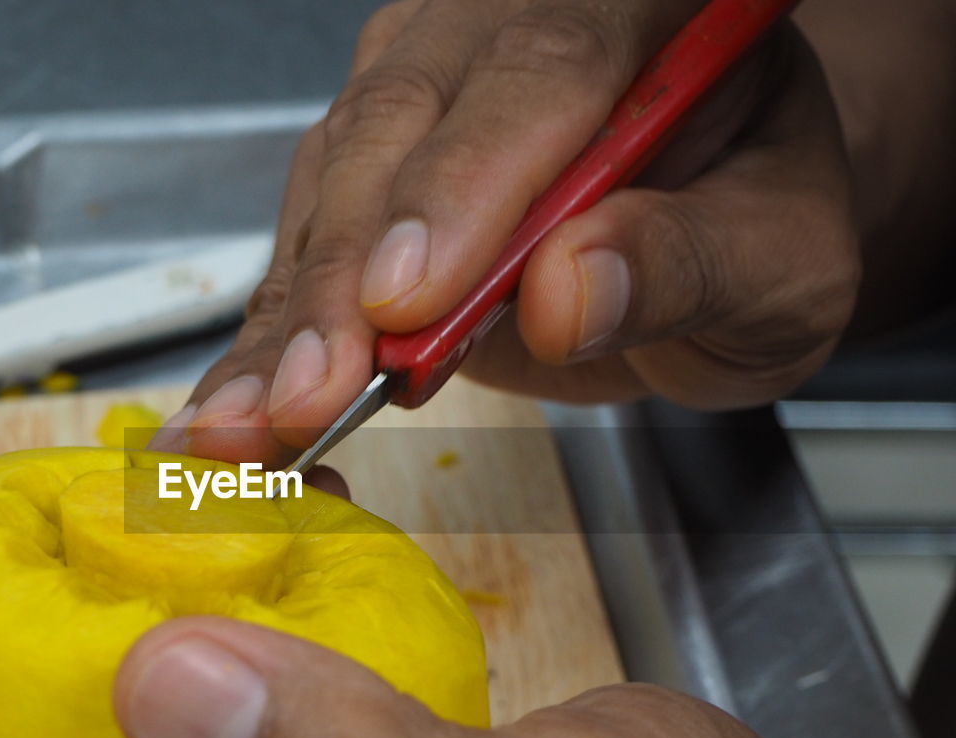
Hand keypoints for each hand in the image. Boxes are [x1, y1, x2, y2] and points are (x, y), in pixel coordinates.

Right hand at [149, 0, 859, 465]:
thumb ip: (688, 265)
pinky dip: (269, 342)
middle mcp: (507, 30)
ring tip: (250, 422)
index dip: (463, 186)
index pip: (543, 68)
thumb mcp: (779, 262)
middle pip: (400, 125)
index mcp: (640, 8)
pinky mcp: (369, 174)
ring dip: (286, 320)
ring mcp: (423, 95)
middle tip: (314, 387)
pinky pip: (305, 250)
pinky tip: (232, 409)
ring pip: (330, 185)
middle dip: (345, 274)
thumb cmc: (757, 225)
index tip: (408, 301)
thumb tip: (569, 294)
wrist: (716, 230)